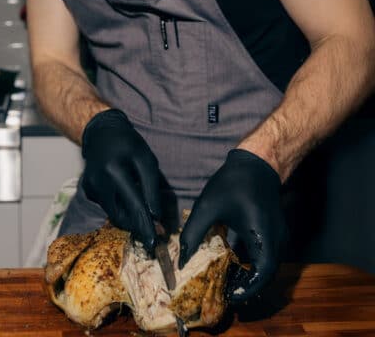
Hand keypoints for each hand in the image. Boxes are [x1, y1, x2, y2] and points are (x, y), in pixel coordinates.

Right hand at [81, 109, 163, 251]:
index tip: (153, 244)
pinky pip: (107, 204)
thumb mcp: (146, 160)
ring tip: (140, 207)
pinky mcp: (87, 190)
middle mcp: (98, 182)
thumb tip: (155, 216)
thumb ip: (151, 188)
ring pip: (113, 212)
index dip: (145, 226)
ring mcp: (90, 187)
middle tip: (152, 229)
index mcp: (114, 171)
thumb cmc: (128, 144)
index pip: (133, 205)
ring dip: (128, 215)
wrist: (100, 132)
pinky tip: (124, 192)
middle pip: (119, 215)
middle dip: (136, 224)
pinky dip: (119, 204)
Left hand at [180, 149, 284, 302]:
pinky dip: (251, 264)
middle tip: (225, 293)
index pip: (264, 273)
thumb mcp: (206, 208)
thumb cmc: (233, 183)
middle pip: (266, 274)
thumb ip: (193, 234)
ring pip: (267, 266)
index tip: (230, 297)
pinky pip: (266, 256)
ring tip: (225, 282)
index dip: (248, 289)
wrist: (257, 163)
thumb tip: (181, 260)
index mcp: (263, 235)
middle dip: (246, 286)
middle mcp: (277, 240)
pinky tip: (232, 264)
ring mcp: (279, 237)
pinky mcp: (274, 233)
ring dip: (249, 276)